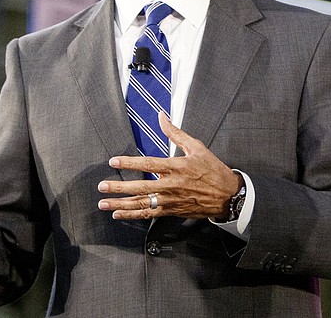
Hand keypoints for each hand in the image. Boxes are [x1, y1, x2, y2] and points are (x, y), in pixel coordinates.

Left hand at [97, 113, 242, 219]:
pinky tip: (119, 214)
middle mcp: (172, 185)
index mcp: (177, 167)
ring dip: (121, 204)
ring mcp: (171, 200)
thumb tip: (161, 116)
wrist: (228, 195)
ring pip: (142, 203)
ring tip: (104, 203)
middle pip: (141, 187)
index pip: (149, 164)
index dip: (130, 162)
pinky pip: (149, 214)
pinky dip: (133, 215)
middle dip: (119, 187)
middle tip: (102, 186)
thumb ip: (175, 133)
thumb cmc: (213, 169)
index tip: (114, 161)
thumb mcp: (197, 147)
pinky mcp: (172, 211)